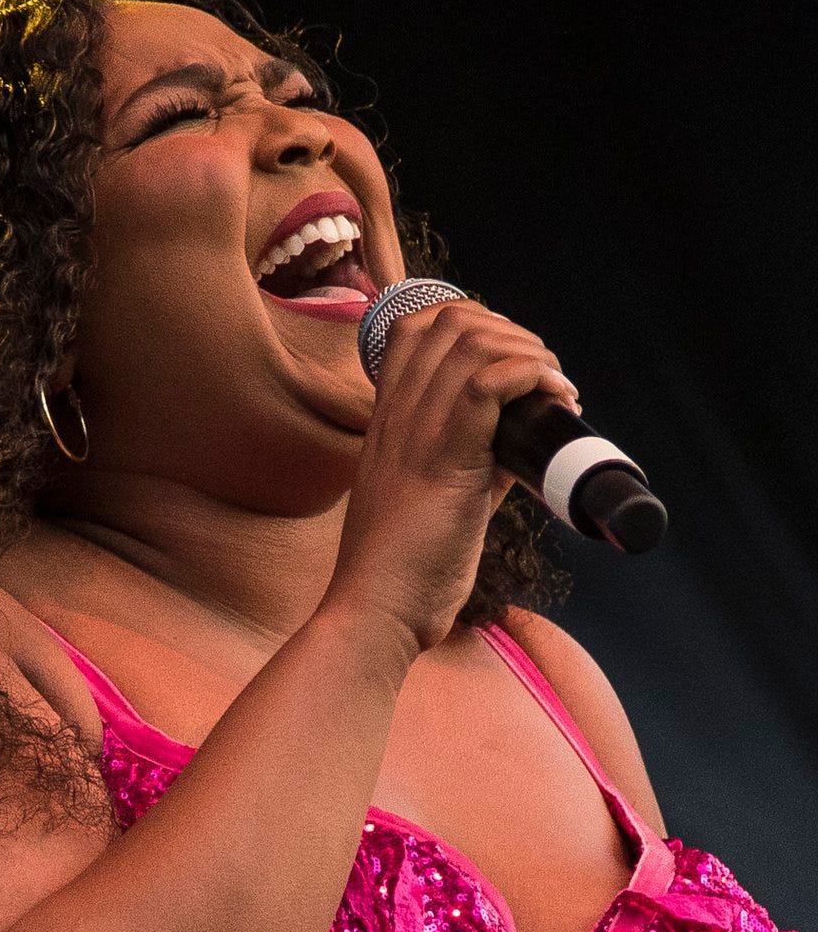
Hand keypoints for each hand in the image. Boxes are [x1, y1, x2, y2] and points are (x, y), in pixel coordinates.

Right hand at [323, 297, 579, 654]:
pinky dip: (531, 377)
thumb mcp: (434, 498)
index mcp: (389, 420)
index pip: (417, 327)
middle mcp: (399, 414)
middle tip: (543, 376)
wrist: (377, 611)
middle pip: (451, 320)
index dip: (473, 324)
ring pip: (474, 342)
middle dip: (512, 333)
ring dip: (530, 353)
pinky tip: (553, 400)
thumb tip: (520, 443)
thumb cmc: (402, 569)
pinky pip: (488, 383)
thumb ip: (471, 461)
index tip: (510, 361)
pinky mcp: (446, 458)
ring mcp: (419, 432)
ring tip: (555, 390)